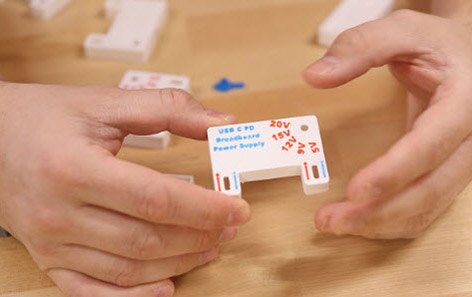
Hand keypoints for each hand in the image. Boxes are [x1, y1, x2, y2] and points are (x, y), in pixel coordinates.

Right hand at [0, 82, 250, 295]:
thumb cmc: (44, 118)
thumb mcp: (104, 102)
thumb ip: (168, 109)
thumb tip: (221, 123)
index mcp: (74, 169)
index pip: (156, 199)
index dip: (205, 208)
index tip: (237, 209)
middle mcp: (59, 213)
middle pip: (147, 238)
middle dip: (198, 236)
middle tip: (229, 227)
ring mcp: (50, 242)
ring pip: (128, 268)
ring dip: (178, 263)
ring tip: (209, 247)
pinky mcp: (47, 257)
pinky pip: (92, 291)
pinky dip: (132, 296)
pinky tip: (165, 287)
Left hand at [304, 10, 471, 238]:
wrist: (470, 57)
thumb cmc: (438, 45)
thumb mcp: (400, 29)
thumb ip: (359, 47)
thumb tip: (315, 77)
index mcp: (465, 102)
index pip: (431, 145)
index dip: (394, 173)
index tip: (355, 191)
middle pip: (430, 189)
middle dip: (380, 211)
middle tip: (331, 219)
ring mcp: (464, 162)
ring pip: (428, 208)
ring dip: (382, 224)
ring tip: (336, 224)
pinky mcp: (450, 175)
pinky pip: (425, 210)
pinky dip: (393, 223)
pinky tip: (361, 222)